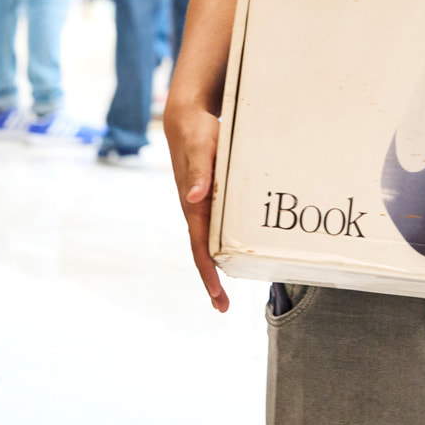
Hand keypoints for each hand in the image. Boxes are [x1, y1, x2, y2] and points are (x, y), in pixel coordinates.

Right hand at [163, 97, 229, 311]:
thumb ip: (200, 172)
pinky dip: (224, 244)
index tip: (217, 296)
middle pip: (203, 252)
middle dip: (212, 280)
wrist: (187, 118)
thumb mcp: (201, 148)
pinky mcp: (210, 198)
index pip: (199, 247)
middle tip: (223, 306)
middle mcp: (195, 210)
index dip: (208, 274)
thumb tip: (194, 198)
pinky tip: (237, 251)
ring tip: (228, 289)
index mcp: (192, 205)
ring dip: (218, 266)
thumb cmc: (196, 133)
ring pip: (210, 242)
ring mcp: (202, 206)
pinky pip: (216, 227)